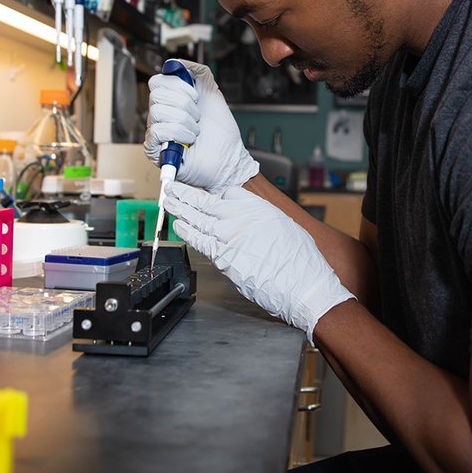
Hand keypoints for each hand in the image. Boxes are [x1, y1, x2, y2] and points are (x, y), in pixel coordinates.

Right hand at [144, 60, 258, 192]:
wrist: (227, 158)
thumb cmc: (220, 132)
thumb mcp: (213, 93)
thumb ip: (199, 73)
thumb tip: (178, 62)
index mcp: (171, 101)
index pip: (158, 81)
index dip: (179, 85)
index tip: (195, 97)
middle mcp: (160, 114)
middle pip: (156, 94)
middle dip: (185, 104)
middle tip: (197, 117)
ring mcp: (156, 132)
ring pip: (157, 111)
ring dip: (184, 121)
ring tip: (195, 131)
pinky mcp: (154, 149)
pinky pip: (156, 130)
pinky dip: (178, 133)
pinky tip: (188, 140)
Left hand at [164, 182, 354, 342]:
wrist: (302, 284)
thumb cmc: (300, 261)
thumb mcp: (285, 226)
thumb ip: (262, 220)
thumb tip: (249, 224)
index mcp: (257, 207)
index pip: (229, 193)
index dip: (217, 195)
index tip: (208, 194)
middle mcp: (240, 218)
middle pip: (206, 202)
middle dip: (187, 195)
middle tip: (174, 188)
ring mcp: (229, 237)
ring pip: (197, 219)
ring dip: (180, 209)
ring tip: (169, 200)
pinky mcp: (222, 257)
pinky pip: (198, 241)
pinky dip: (186, 231)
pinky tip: (178, 225)